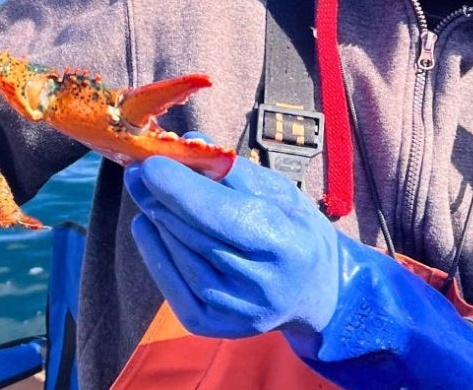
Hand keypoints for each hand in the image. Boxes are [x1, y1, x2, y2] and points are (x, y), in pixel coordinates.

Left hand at [125, 154, 472, 389]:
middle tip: (142, 164)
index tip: (146, 158)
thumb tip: (188, 150)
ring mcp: (228, 306)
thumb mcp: (282, 193)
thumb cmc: (304, 233)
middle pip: (183, 229)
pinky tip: (160, 228)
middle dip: (157, 193)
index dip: (170, 184)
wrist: (330, 298)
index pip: (208, 211)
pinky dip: (157, 249)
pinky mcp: (212, 322)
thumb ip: (235, 173)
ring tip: (159, 192)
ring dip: (158, 217)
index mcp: (274, 241)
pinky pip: (168, 279)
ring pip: (171, 251)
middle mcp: (250, 278)